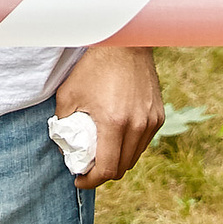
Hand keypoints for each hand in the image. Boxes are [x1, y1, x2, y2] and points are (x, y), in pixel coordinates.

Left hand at [53, 45, 163, 188]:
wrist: (125, 42)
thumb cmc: (93, 66)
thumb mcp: (69, 94)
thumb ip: (64, 124)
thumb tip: (64, 146)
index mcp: (114, 122)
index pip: (106, 169)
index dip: (90, 181)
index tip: (78, 179)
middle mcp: (137, 125)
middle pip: (122, 168)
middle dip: (103, 173)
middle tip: (87, 167)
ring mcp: (151, 120)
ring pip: (134, 156)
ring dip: (118, 161)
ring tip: (101, 153)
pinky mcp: (158, 114)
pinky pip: (143, 141)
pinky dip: (129, 146)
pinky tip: (116, 137)